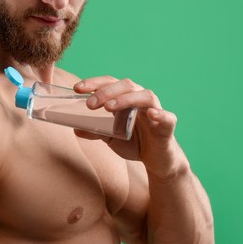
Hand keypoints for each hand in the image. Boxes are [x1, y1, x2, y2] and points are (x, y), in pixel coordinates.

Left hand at [73, 76, 187, 178]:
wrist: (156, 161)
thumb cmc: (135, 143)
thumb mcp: (110, 137)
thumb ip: (95, 131)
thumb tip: (75, 128)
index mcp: (126, 98)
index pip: (110, 83)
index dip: (94, 83)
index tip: (77, 88)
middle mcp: (141, 100)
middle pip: (126, 85)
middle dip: (106, 92)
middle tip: (90, 104)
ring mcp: (155, 111)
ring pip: (145, 96)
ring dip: (126, 99)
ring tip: (109, 108)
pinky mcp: (167, 126)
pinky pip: (167, 117)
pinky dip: (160, 114)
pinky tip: (151, 114)